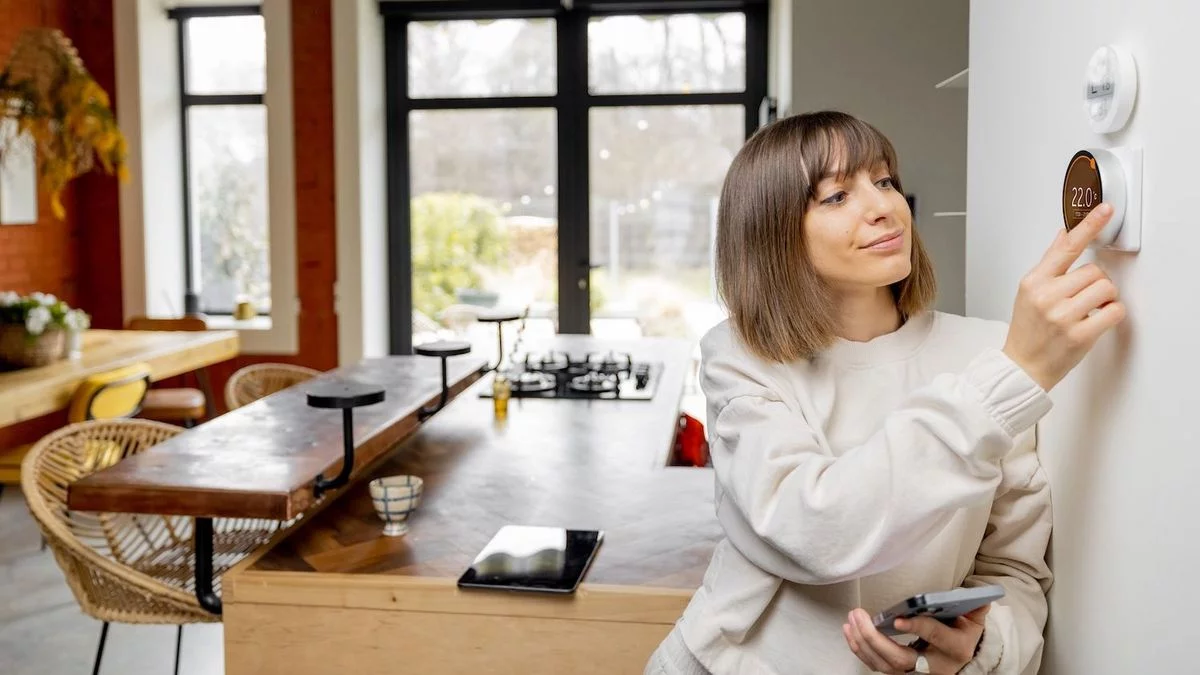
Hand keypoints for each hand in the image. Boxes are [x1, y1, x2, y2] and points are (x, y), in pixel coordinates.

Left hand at [843, 605, 989, 673]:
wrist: (962, 660)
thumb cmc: (963, 636)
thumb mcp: (973, 622)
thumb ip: (974, 608)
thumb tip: (980, 598)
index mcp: (954, 649)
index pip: (934, 637)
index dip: (916, 627)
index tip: (897, 619)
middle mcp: (933, 667)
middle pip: (900, 659)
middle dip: (875, 638)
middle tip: (859, 616)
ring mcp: (915, 674)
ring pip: (884, 665)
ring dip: (863, 642)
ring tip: (852, 620)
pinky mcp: (900, 674)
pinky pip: (877, 666)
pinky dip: (860, 650)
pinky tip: (851, 632)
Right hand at [1002, 203, 1126, 390]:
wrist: (1022, 366)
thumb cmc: (1027, 330)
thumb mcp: (1029, 292)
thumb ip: (1049, 263)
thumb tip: (1064, 235)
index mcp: (1034, 281)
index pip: (1066, 247)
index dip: (1089, 226)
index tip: (1105, 210)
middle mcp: (1047, 296)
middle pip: (1094, 271)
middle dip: (1095, 283)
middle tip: (1082, 298)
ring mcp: (1063, 316)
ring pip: (1106, 289)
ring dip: (1104, 299)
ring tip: (1087, 311)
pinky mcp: (1079, 335)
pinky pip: (1114, 311)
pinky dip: (1112, 315)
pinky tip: (1096, 321)